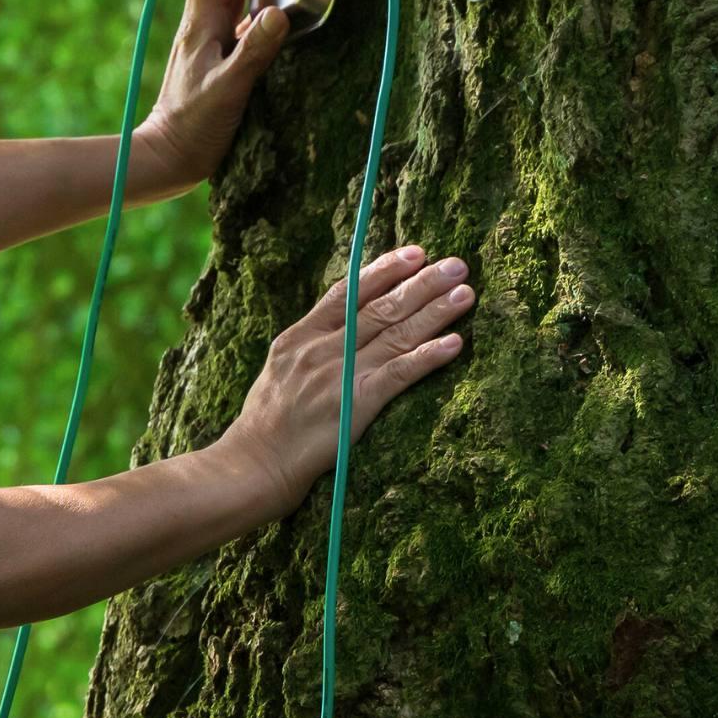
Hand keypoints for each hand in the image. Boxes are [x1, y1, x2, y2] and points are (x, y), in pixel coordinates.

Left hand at [134, 0, 292, 194]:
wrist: (167, 157)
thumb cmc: (193, 126)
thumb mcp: (229, 88)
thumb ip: (255, 50)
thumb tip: (278, 12)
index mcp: (199, 26)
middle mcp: (200, 29)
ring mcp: (205, 44)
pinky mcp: (213, 62)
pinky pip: (234, 23)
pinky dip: (252, 9)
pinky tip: (268, 13)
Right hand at [223, 245, 475, 507]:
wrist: (252, 464)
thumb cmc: (264, 426)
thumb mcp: (278, 372)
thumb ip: (307, 348)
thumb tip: (336, 330)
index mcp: (299, 337)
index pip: (348, 293)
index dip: (384, 270)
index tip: (415, 253)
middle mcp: (320, 348)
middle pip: (380, 307)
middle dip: (422, 283)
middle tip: (456, 264)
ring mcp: (339, 374)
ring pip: (395, 334)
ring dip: (435, 312)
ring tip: (465, 293)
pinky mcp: (356, 404)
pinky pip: (400, 374)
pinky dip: (429, 356)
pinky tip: (455, 343)